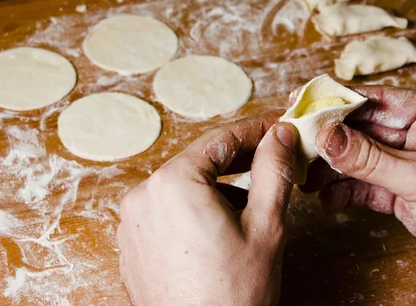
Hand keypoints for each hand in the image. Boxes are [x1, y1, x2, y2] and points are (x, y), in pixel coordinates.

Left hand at [117, 111, 298, 305]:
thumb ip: (273, 170)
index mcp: (173, 182)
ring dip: (219, 189)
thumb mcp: (266, 226)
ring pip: (185, 187)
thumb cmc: (233, 296)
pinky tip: (221, 229)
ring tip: (251, 208)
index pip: (221, 139)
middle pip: (200, 162)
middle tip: (274, 160)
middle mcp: (144, 195)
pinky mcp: (134, 242)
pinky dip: (196, 210)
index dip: (255, 130)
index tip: (279, 126)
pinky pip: (169, 210)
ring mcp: (134, 220)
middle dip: (239, 162)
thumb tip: (281, 135)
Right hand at [301, 86, 415, 301]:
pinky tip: (327, 198)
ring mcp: (413, 165)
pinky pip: (367, 186)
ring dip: (333, 169)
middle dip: (331, 140)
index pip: (379, 100)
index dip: (339, 101)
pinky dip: (346, 192)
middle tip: (296, 144)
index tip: (304, 101)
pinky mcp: (405, 193)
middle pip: (364, 130)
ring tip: (305, 177)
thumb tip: (327, 136)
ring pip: (362, 159)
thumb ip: (370, 158)